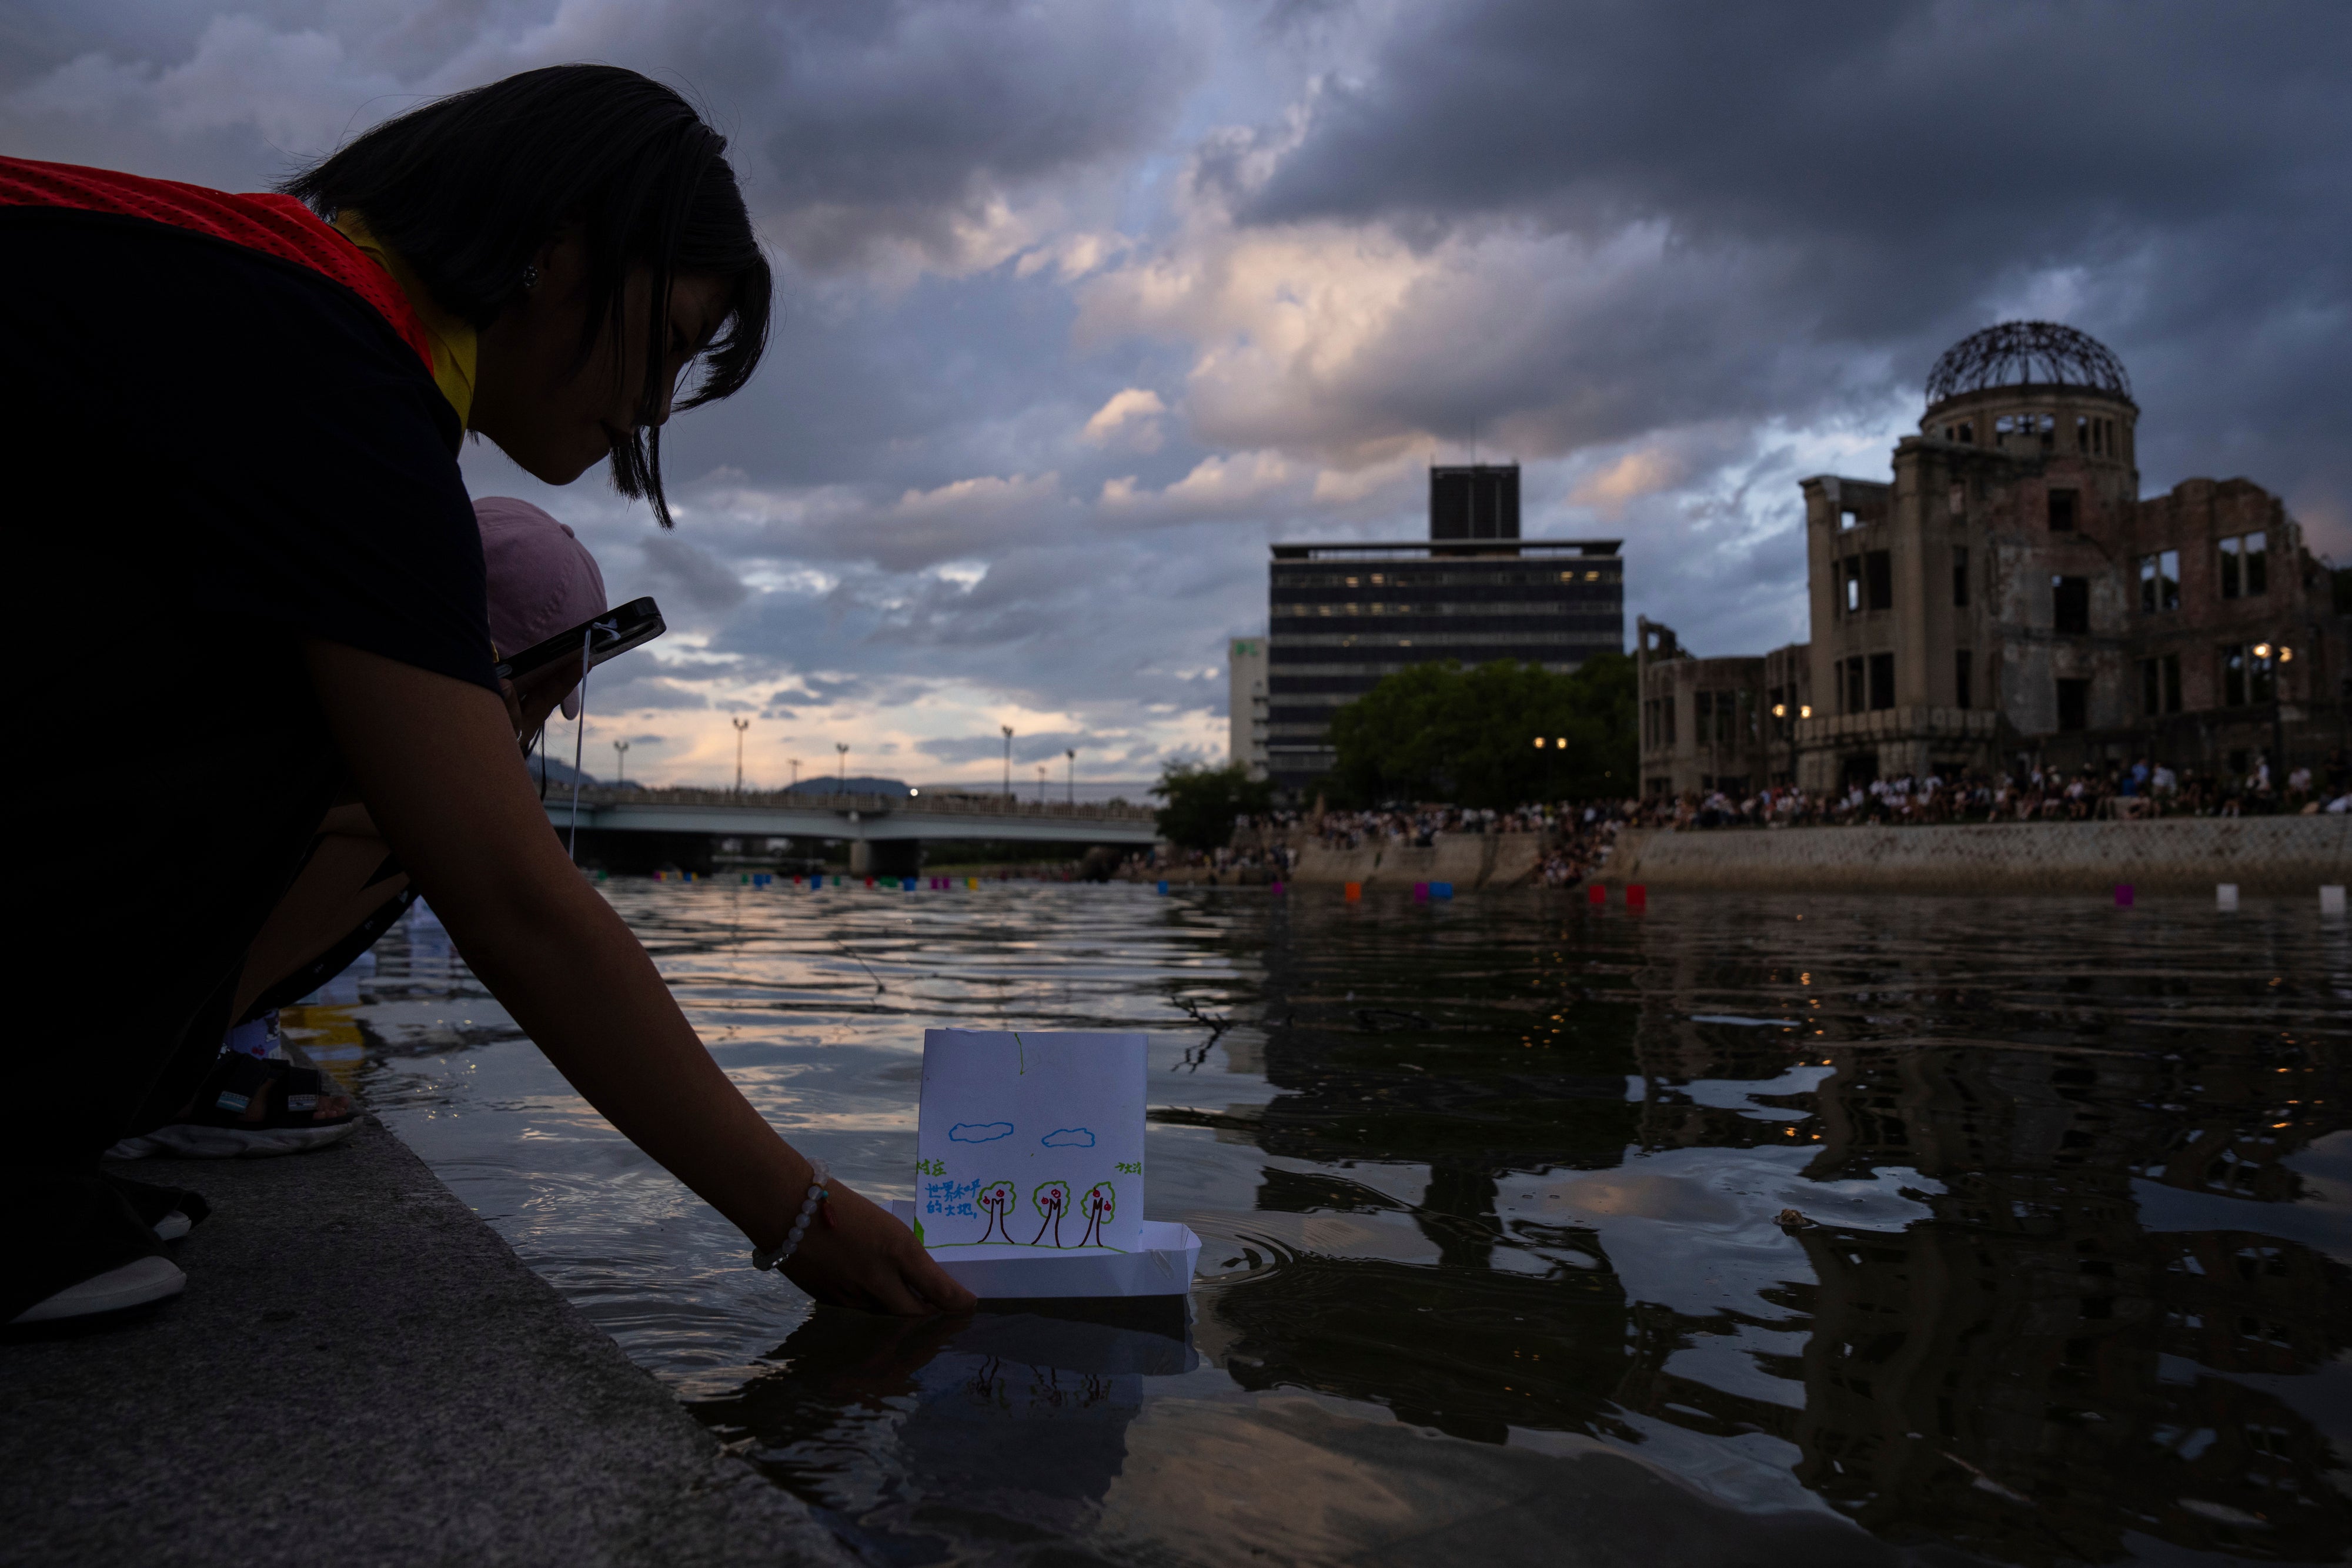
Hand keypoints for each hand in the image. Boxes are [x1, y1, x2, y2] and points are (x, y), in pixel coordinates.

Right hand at [781, 1182, 976, 1315]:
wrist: (785, 1207)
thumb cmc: (839, 1205)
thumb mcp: (884, 1224)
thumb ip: (904, 1255)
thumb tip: (923, 1279)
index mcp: (898, 1250)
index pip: (939, 1289)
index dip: (958, 1301)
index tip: (968, 1304)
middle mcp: (878, 1279)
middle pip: (914, 1314)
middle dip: (930, 1316)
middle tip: (940, 1311)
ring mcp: (851, 1295)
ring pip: (886, 1317)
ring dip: (899, 1315)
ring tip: (908, 1305)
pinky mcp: (829, 1302)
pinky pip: (859, 1313)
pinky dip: (871, 1310)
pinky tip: (870, 1297)